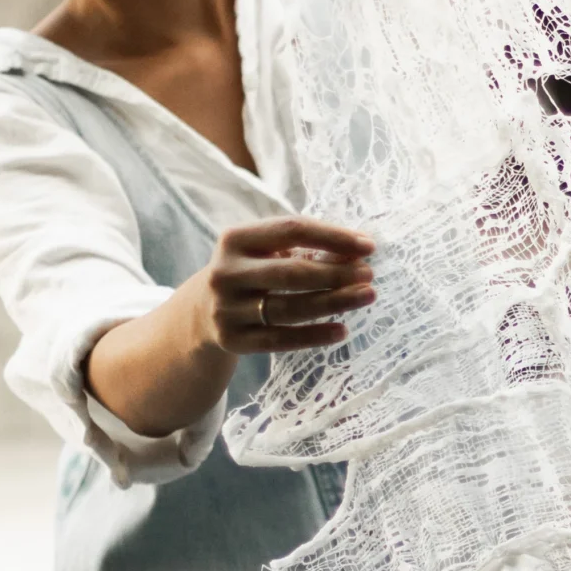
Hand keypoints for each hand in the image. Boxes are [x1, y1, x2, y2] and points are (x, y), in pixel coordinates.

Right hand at [198, 216, 375, 355]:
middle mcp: (225, 273)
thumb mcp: (267, 253)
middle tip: (369, 275)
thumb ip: (307, 250)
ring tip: (367, 296)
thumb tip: (358, 254)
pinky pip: (281, 340)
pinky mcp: (233, 340)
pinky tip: (342, 330)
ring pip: (290, 308)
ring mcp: (226, 309)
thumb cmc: (250, 274)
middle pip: (291, 272)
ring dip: (334, 302)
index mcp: (235, 239)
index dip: (333, 236)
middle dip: (336, 274)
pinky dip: (314, 336)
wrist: (201, 313)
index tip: (368, 246)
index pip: (291, 229)